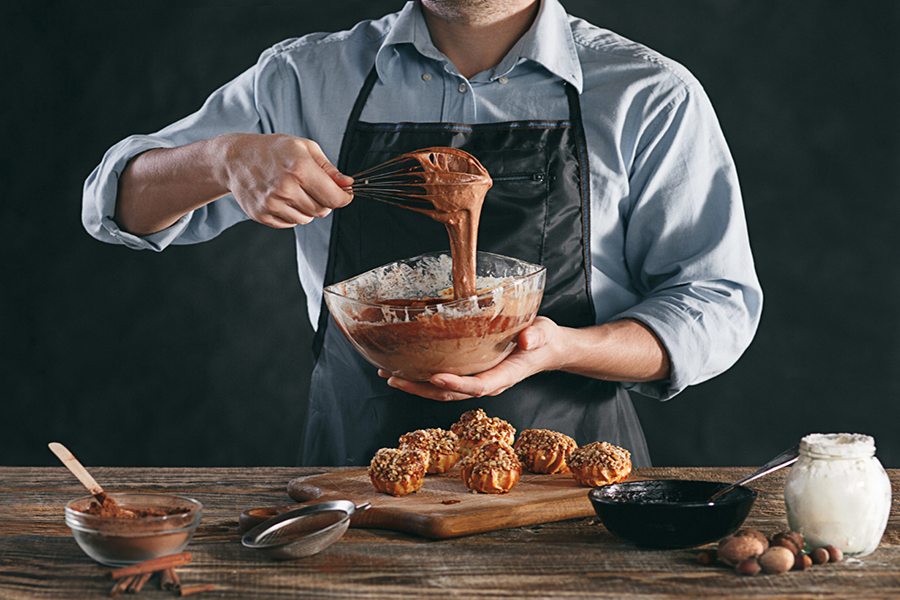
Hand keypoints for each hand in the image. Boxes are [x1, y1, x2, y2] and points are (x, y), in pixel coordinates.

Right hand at [222, 133, 352, 227]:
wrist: (235, 159)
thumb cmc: (273, 150)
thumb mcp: (304, 148)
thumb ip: (328, 168)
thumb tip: (347, 184)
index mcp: (299, 168)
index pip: (334, 198)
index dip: (344, 198)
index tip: (345, 195)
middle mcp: (286, 188)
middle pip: (323, 210)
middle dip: (326, 202)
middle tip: (316, 188)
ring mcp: (272, 204)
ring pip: (307, 219)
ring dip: (308, 208)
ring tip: (296, 191)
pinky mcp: (262, 215)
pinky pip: (290, 223)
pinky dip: (292, 214)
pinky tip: (284, 198)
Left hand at [379, 316, 558, 400]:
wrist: (544, 348)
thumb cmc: (542, 339)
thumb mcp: (543, 334)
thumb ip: (536, 336)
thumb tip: (527, 340)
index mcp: (504, 376)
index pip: (478, 386)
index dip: (457, 384)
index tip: (436, 377)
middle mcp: (487, 383)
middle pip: (451, 393)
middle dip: (422, 389)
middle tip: (396, 379)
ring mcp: (477, 380)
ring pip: (442, 390)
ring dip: (415, 385)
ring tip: (389, 376)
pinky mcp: (470, 374)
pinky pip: (443, 381)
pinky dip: (421, 377)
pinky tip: (402, 368)